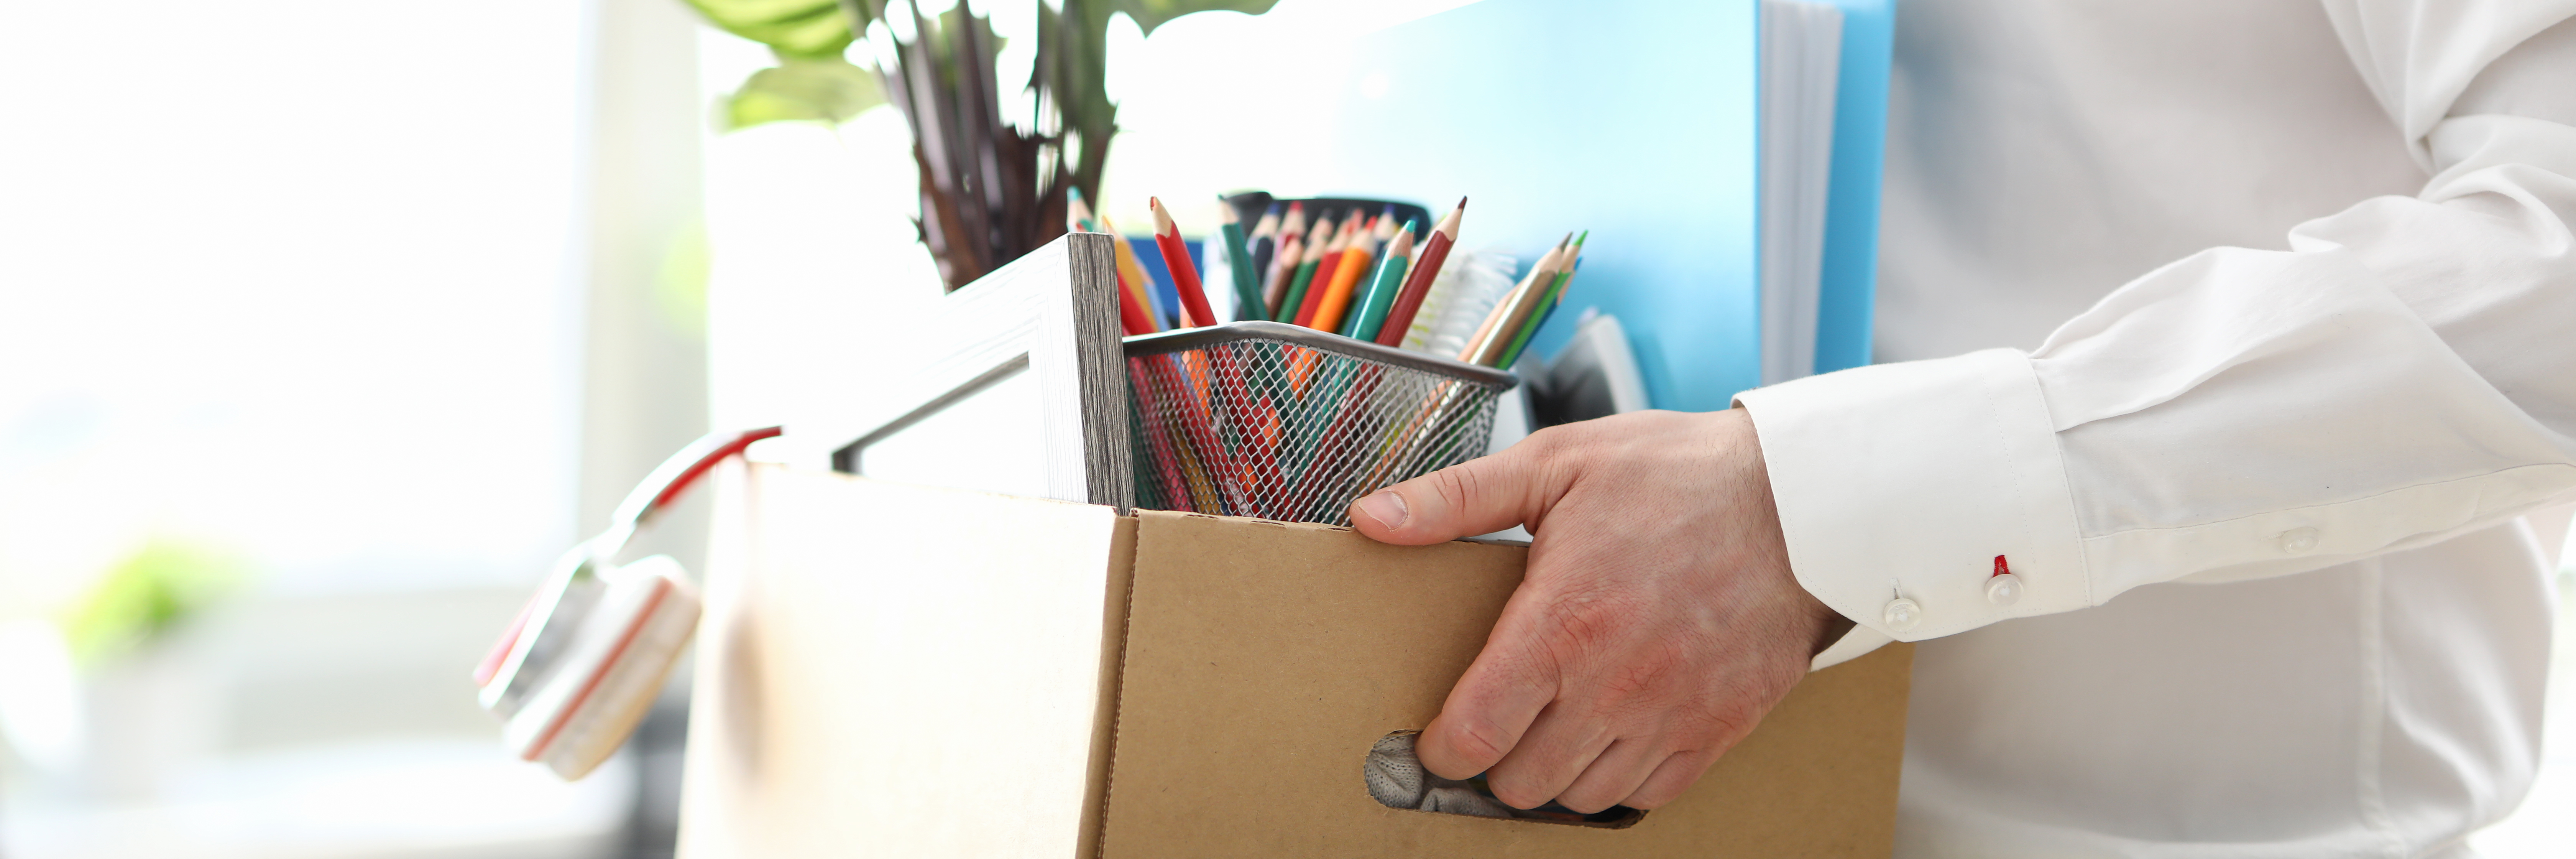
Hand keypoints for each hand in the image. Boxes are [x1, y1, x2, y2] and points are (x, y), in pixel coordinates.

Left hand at [1347, 409, 1849, 812]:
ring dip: (1556, 772)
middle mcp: (1615, 685)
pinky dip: (1619, 776)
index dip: (1441, 747)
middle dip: (1495, 758)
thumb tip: (1372, 517)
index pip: (1474, 733)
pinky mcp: (1718, 730)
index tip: (1437, 735)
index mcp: (1564, 623)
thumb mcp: (1556, 463)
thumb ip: (1456, 498)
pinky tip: (1611, 730)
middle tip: (1497, 720)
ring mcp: (1671, 716)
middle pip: (1520, 781)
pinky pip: (1647, 795)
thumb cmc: (1678, 476)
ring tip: (1553, 724)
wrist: (1799, 501)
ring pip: (1580, 796)